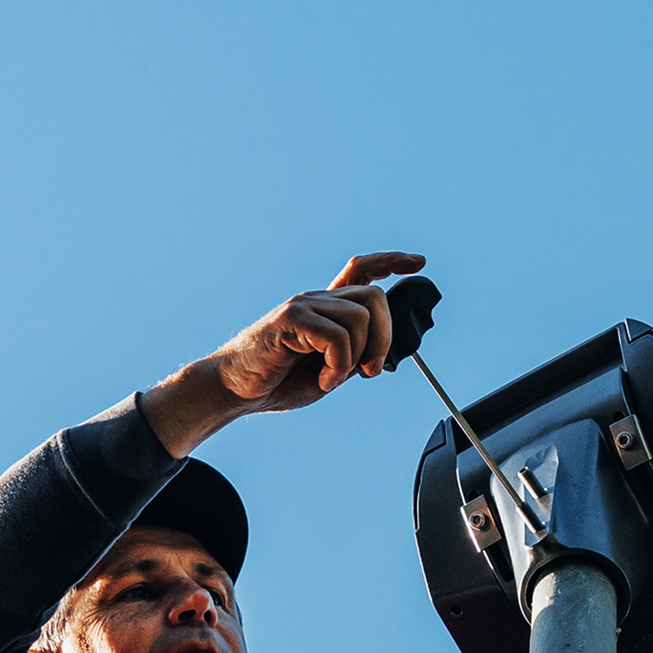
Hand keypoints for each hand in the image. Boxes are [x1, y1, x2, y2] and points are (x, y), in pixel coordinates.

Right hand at [142, 252, 426, 456]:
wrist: (234, 390)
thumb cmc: (276, 382)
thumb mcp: (329, 371)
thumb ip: (354, 357)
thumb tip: (382, 356)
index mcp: (325, 309)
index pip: (362, 270)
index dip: (391, 262)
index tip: (418, 263)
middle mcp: (316, 300)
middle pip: (374, 297)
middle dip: (384, 337)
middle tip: (371, 370)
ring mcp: (303, 306)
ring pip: (360, 318)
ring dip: (358, 356)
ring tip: (335, 377)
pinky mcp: (291, 320)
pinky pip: (337, 337)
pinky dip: (338, 366)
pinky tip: (323, 380)